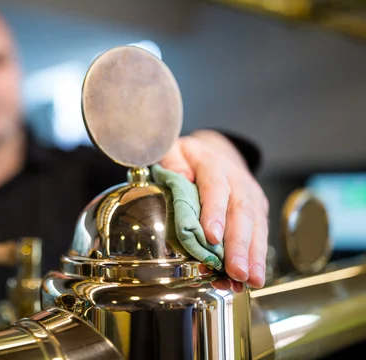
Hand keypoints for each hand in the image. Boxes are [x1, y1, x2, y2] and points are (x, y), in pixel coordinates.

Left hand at [159, 130, 268, 287]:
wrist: (216, 152)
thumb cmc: (189, 158)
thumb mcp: (174, 151)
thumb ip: (173, 162)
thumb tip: (181, 178)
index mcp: (214, 165)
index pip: (215, 187)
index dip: (214, 212)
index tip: (211, 237)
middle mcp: (238, 181)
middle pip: (241, 213)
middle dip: (239, 245)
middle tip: (236, 271)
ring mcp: (252, 197)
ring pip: (256, 227)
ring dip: (253, 257)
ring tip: (249, 281)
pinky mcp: (258, 211)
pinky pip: (259, 235)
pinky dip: (255, 259)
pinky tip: (250, 279)